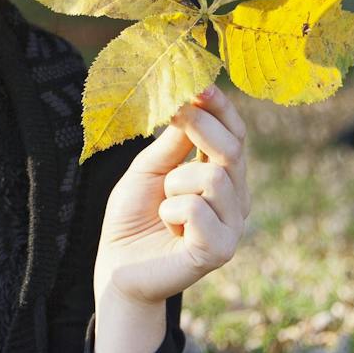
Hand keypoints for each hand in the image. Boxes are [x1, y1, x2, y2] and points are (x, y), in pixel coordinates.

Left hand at [95, 83, 250, 307]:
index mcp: (224, 179)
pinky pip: (196, 209)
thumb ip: (173, 141)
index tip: (199, 83)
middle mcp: (236, 201)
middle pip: (232, 149)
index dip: (221, 108)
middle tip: (173, 112)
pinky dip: (170, 211)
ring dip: (173, 184)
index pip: (236, 135)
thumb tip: (192, 99)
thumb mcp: (149, 170)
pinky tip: (167, 227)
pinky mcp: (219, 250)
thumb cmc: (133, 219)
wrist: (118, 269)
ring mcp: (232, 227)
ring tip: (163, 206)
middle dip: (200, 126)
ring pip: (212, 177)